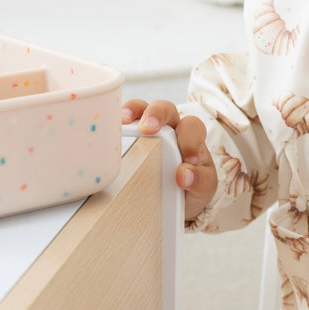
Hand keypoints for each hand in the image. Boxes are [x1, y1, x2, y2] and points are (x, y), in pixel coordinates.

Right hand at [122, 99, 216, 221]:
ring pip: (140, 108)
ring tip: (123, 121)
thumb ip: (200, 180)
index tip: (188, 160)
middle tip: (149, 128)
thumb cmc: (191, 186)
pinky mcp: (125, 138)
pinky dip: (112, 122)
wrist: (175, 202)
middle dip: (157, 113)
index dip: (190, 139)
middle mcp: (169, 128)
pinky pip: (118, 123)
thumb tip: (184, 175)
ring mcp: (144, 131)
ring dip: (132, 110)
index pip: (191, 126)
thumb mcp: (203, 188)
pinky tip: (104, 131)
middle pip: (165, 108)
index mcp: (190, 136)